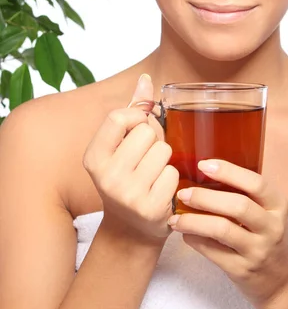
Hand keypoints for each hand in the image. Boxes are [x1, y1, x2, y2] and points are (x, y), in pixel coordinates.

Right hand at [82, 74, 177, 243]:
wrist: (131, 228)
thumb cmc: (129, 178)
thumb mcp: (122, 146)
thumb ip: (134, 111)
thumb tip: (146, 79)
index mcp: (93, 157)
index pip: (118, 117)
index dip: (136, 118)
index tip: (138, 129)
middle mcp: (106, 176)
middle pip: (146, 132)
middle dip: (154, 140)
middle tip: (147, 158)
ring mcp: (127, 194)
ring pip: (163, 151)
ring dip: (165, 159)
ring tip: (154, 174)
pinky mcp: (150, 208)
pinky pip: (173, 173)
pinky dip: (172, 179)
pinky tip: (162, 190)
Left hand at [167, 159, 287, 307]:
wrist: (282, 282)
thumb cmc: (267, 238)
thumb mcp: (267, 213)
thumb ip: (245, 195)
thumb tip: (203, 175)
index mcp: (277, 205)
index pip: (256, 183)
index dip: (228, 171)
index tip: (203, 165)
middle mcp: (271, 227)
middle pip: (238, 206)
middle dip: (205, 197)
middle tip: (182, 194)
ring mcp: (258, 250)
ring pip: (222, 230)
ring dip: (193, 221)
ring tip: (175, 218)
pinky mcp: (243, 270)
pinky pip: (213, 252)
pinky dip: (194, 240)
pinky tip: (184, 234)